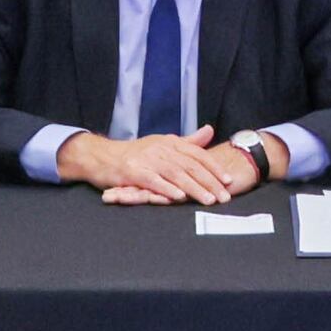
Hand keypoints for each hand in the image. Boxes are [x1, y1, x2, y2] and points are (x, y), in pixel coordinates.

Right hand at [61, 127, 259, 204]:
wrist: (102, 156)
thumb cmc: (136, 153)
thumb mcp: (163, 143)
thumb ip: (187, 141)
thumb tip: (209, 130)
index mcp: (170, 142)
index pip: (198, 155)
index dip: (214, 167)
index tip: (229, 180)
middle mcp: (161, 149)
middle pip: (190, 166)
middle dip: (210, 182)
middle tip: (225, 196)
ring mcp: (147, 160)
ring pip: (175, 174)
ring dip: (194, 188)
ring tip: (208, 200)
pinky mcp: (133, 172)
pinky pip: (153, 181)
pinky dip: (167, 189)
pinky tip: (179, 197)